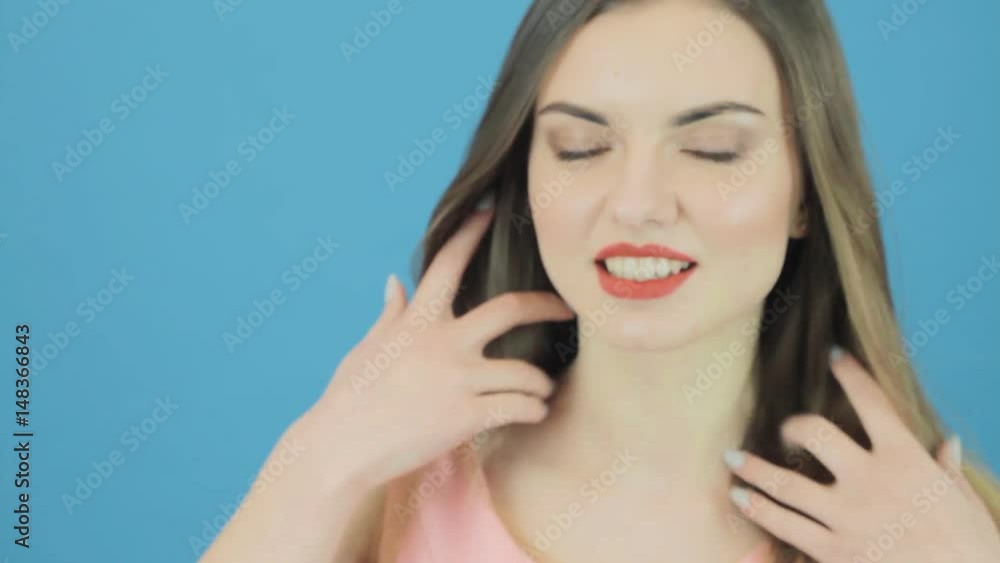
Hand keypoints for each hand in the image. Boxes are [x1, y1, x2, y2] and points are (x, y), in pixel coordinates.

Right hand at [309, 208, 574, 488]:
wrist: (342, 446)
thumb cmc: (350, 398)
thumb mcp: (368, 347)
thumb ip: (390, 313)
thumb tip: (393, 281)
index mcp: (418, 320)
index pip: (447, 263)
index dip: (470, 232)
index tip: (489, 211)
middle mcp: (444, 342)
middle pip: (511, 308)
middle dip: (546, 305)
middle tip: (566, 308)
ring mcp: (459, 378)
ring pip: (525, 371)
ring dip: (541, 382)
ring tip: (542, 391)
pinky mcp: (467, 415)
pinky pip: (519, 407)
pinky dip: (533, 410)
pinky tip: (534, 413)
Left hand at [723, 347, 999, 562]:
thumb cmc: (971, 549)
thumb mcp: (965, 503)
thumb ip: (947, 470)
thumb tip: (947, 444)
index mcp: (906, 461)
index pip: (872, 403)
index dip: (851, 374)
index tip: (834, 354)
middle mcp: (871, 482)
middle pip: (815, 434)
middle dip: (793, 425)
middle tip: (784, 427)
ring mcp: (848, 518)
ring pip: (785, 484)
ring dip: (753, 468)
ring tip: (731, 458)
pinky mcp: (835, 552)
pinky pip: (785, 526)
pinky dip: (758, 509)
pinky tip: (741, 498)